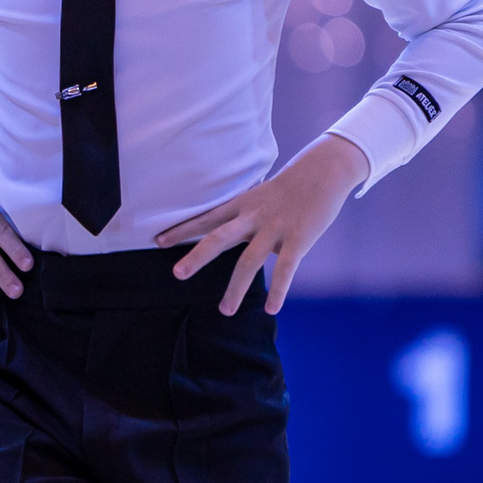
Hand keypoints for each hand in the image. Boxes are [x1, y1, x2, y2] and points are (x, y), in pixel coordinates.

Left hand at [156, 133, 369, 315]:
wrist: (324, 171)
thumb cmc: (289, 189)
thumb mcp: (260, 198)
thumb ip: (246, 222)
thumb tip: (242, 252)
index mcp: (242, 205)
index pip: (206, 218)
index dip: (182, 229)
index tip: (158, 241)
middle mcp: (253, 217)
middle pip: (220, 238)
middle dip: (197, 256)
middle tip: (178, 274)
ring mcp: (275, 228)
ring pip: (249, 261)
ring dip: (235, 288)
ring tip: (224, 311)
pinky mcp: (299, 238)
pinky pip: (286, 268)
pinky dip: (278, 290)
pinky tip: (270, 308)